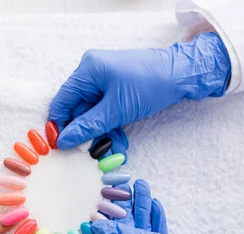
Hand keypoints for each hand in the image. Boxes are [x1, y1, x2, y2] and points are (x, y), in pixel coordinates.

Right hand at [49, 32, 230, 149]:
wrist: (184, 74)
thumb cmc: (150, 85)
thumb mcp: (116, 110)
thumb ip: (87, 127)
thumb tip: (62, 141)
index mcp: (87, 70)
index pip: (62, 101)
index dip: (58, 125)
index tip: (59, 146)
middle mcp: (92, 72)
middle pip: (77, 109)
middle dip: (84, 132)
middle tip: (89, 153)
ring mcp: (104, 79)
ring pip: (92, 113)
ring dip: (100, 133)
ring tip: (111, 151)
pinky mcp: (116, 88)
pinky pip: (104, 110)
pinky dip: (110, 126)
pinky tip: (118, 142)